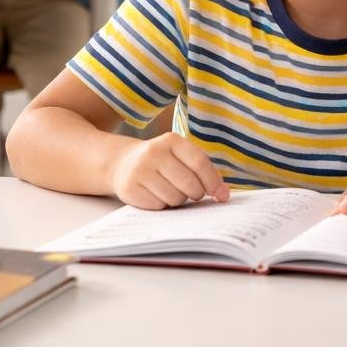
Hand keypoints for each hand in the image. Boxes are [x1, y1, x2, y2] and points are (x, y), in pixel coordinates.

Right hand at [108, 133, 228, 209]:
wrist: (122, 163)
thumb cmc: (161, 162)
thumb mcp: (180, 156)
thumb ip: (203, 171)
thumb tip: (224, 194)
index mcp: (171, 140)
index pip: (200, 163)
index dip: (213, 182)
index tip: (221, 195)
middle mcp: (154, 152)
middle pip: (189, 183)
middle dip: (197, 194)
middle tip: (193, 193)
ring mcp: (140, 170)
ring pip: (175, 198)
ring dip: (179, 200)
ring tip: (171, 191)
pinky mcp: (130, 188)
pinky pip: (159, 206)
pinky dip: (163, 205)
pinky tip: (156, 194)